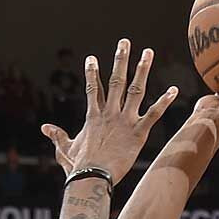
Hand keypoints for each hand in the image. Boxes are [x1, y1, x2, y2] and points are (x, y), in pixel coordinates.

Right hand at [41, 39, 177, 183]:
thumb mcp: (65, 149)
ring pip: (135, 90)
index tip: (92, 58)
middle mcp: (110, 113)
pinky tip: (174, 90)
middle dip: (120, 60)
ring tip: (148, 52)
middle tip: (124, 42)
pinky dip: (164, 102)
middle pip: (116, 81)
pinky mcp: (138, 133)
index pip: (93, 89)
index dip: (92, 73)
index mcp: (93, 116)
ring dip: (142, 70)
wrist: (92, 177)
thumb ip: (57, 136)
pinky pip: (154, 114)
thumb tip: (44, 128)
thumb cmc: (78, 166)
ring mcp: (124, 121)